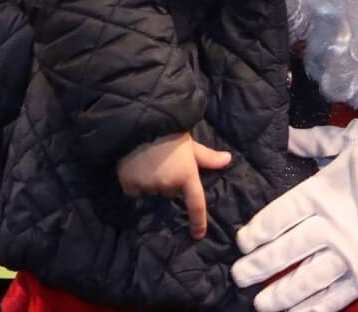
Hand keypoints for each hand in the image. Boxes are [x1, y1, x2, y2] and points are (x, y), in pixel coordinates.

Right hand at [117, 132, 233, 238]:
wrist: (139, 121)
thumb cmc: (169, 131)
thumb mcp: (190, 144)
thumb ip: (207, 157)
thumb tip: (228, 160)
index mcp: (186, 175)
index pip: (196, 205)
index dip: (198, 222)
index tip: (197, 235)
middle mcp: (168, 184)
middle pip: (170, 192)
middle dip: (169, 182)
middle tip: (165, 162)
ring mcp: (148, 186)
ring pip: (152, 192)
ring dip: (152, 182)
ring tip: (148, 161)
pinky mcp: (129, 184)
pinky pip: (134, 191)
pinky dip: (135, 183)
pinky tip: (135, 167)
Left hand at [235, 124, 357, 311]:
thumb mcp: (351, 140)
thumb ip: (316, 142)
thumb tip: (290, 138)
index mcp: (321, 191)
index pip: (277, 216)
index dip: (257, 231)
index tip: (242, 242)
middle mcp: (330, 224)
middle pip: (285, 250)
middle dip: (259, 265)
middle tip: (239, 276)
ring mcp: (351, 250)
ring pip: (306, 279)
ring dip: (280, 294)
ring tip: (260, 303)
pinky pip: (338, 296)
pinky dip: (316, 308)